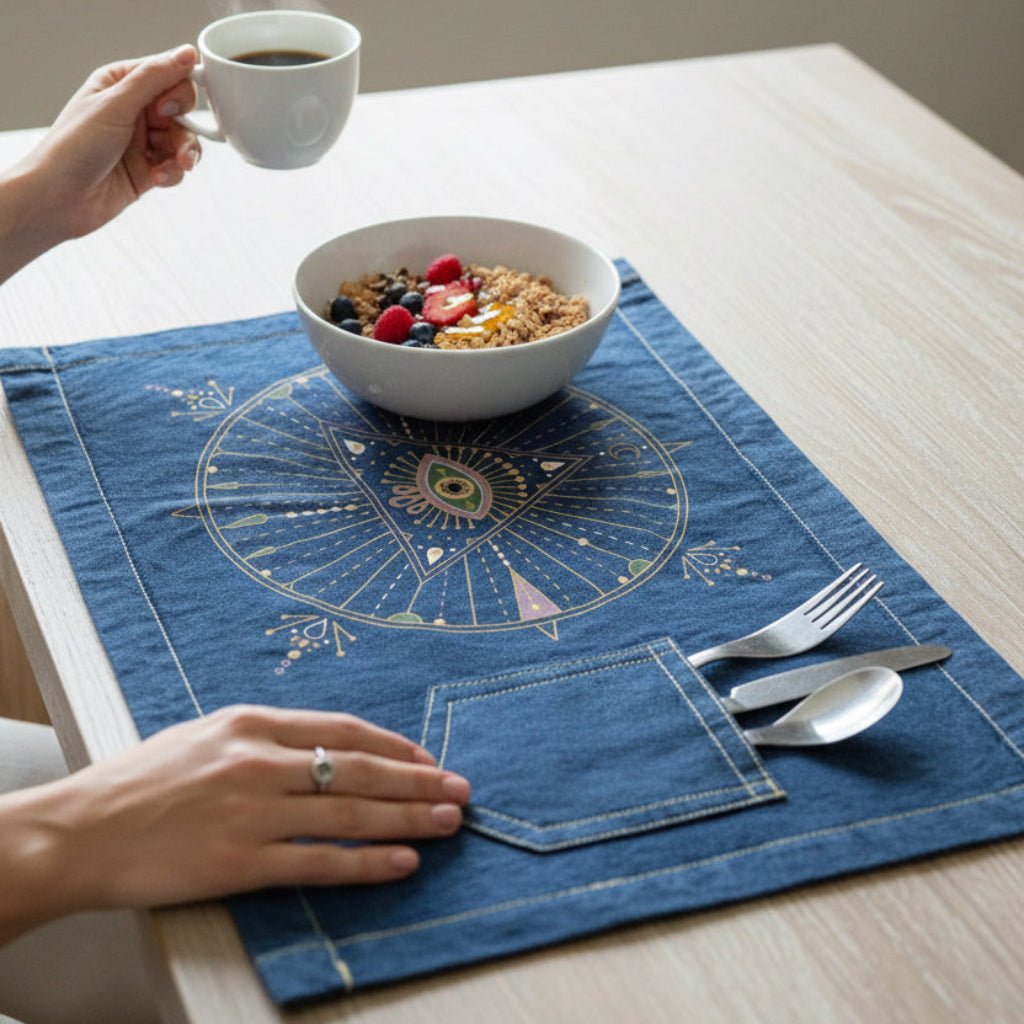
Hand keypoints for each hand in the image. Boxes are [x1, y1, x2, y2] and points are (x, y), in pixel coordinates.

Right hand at [0, 706, 469, 942]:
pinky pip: (319, 862)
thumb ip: (267, 738)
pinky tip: (403, 863)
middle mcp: (260, 762)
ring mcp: (252, 813)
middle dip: (419, 779)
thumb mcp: (207, 734)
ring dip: (408, 818)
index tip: (427, 758)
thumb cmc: (141, 781)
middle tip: (460, 789)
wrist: (78, 830)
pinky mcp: (238, 863)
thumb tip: (327, 748)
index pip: (346, 730)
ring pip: (351, 813)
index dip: (395, 746)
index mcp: (253, 723)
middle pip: (361, 768)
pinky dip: (368, 863)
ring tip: (449, 823)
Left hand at [29, 44, 201, 237]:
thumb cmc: (74, 148)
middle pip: (182, 110)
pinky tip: (157, 178)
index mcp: (120, 84)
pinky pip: (176, 166)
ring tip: (177, 165)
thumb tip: (187, 53)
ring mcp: (141, 142)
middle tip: (170, 138)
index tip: (165, 110)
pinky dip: (173, 173)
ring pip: (184, 140)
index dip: (176, 93)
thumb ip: (154, 77)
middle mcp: (132, 110)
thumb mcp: (116, 104)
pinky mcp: (148, 170)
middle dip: (184, 127)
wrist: (60, 198)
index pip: (168, 75)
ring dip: (184, 154)